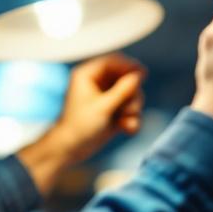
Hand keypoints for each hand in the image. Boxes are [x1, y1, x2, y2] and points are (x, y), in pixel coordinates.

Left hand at [17, 54, 145, 195]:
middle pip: (126, 78)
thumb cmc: (79, 126)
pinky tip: (127, 129)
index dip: (129, 66)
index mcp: (88, 75)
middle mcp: (98, 83)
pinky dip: (131, 118)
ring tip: (126, 121)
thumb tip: (139, 74)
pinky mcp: (113, 112)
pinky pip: (129, 109)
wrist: (71, 150)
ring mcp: (107, 98)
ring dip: (133, 108)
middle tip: (130, 109)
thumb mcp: (103, 107)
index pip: (112, 61)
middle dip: (132, 95)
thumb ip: (122, 90)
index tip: (142, 74)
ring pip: (131, 95)